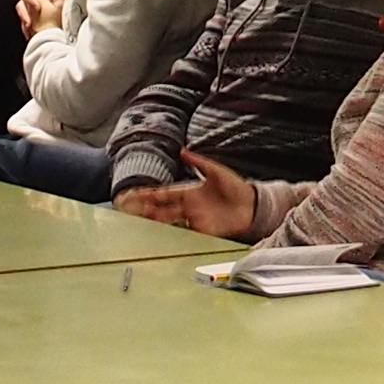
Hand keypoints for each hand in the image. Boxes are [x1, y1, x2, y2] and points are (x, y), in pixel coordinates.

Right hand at [114, 149, 260, 240]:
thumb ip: (198, 162)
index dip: (150, 193)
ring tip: (142, 220)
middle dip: (146, 209)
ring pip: (170, 220)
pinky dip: (173, 233)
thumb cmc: (235, 187)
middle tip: (131, 210)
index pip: (165, 192)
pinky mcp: (203, 230)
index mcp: (190, 191)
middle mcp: (189, 206)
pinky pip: (184, 232)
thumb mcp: (216, 171)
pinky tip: (162, 233)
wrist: (252, 205)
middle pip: (162, 208)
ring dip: (156, 220)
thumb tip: (182, 150)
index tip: (136, 193)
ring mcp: (194, 219)